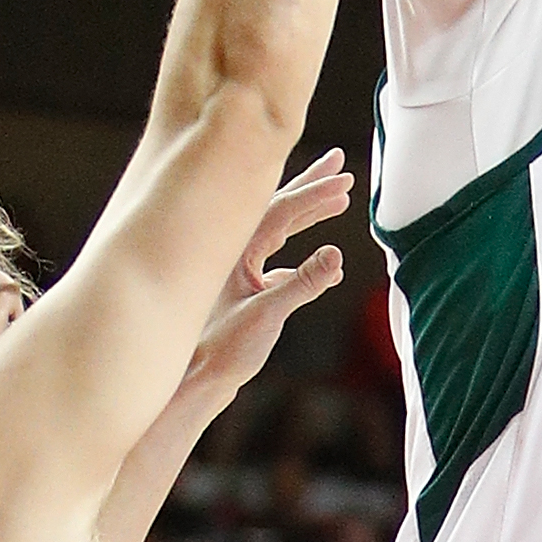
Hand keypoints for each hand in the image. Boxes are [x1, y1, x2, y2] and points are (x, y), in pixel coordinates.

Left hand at [180, 152, 353, 408]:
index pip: (280, 209)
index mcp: (233, 247)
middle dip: (309, 184)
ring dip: (306, 212)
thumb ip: (303, 284)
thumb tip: (338, 255)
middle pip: (275, 205)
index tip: (346, 182)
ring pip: (274, 228)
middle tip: (339, 162)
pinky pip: (275, 258)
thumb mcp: (267, 315)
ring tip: (334, 194)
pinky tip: (325, 266)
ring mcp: (235, 266)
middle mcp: (231, 248)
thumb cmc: (222, 349)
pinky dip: (301, 253)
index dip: (315, 194)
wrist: (195, 378)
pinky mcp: (242, 286)